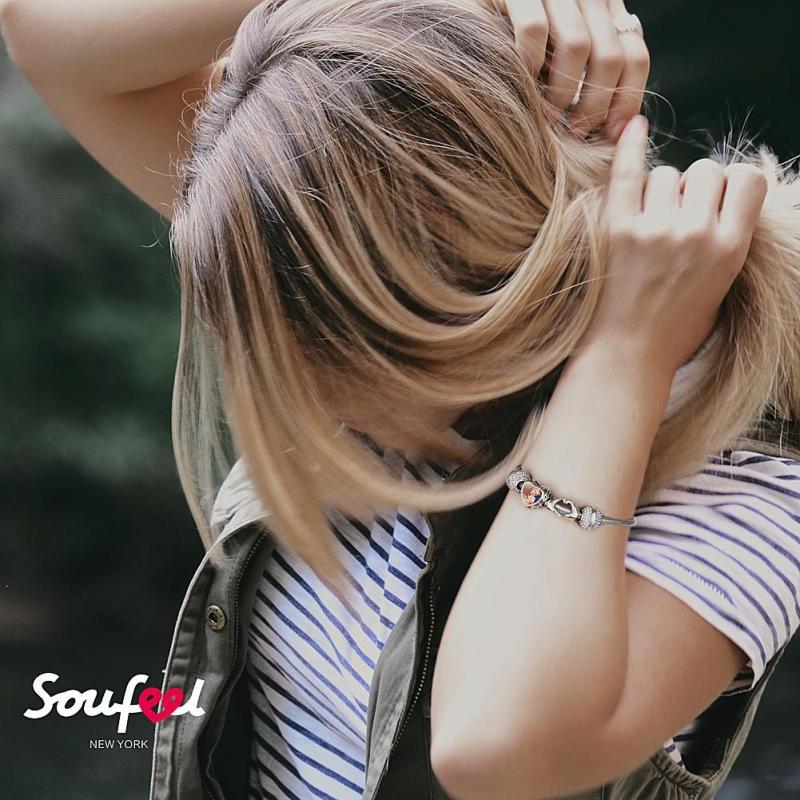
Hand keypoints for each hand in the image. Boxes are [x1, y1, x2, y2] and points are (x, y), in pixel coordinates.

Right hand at [486, 0, 649, 140]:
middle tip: (573, 132)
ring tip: (547, 116)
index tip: (610, 133)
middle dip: (593, 107)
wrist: (474, 4)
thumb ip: (590, 70)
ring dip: (562, 93)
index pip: (635, 56)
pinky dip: (529, 64)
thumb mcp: (563, 50)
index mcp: (606, 8)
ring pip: (577, 47)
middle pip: (610, 57)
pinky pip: (534, 30)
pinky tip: (520, 79)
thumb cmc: (517, 36)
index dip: (627, 100)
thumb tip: (616, 127)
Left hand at [579, 114, 768, 376]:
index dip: (731, 184)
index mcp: (730, 249)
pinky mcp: (617, 232)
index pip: (747, 179)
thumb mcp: (722, 287)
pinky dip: (629, 148)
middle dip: (694, 187)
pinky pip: (626, 174)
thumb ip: (728, 239)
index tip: (715, 202)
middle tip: (676, 219)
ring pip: (666, 173)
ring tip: (649, 224)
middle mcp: (697, 234)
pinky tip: (633, 128)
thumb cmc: (674, 330)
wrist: (627, 356)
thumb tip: (727, 195)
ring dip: (659, 189)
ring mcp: (655, 230)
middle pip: (705, 170)